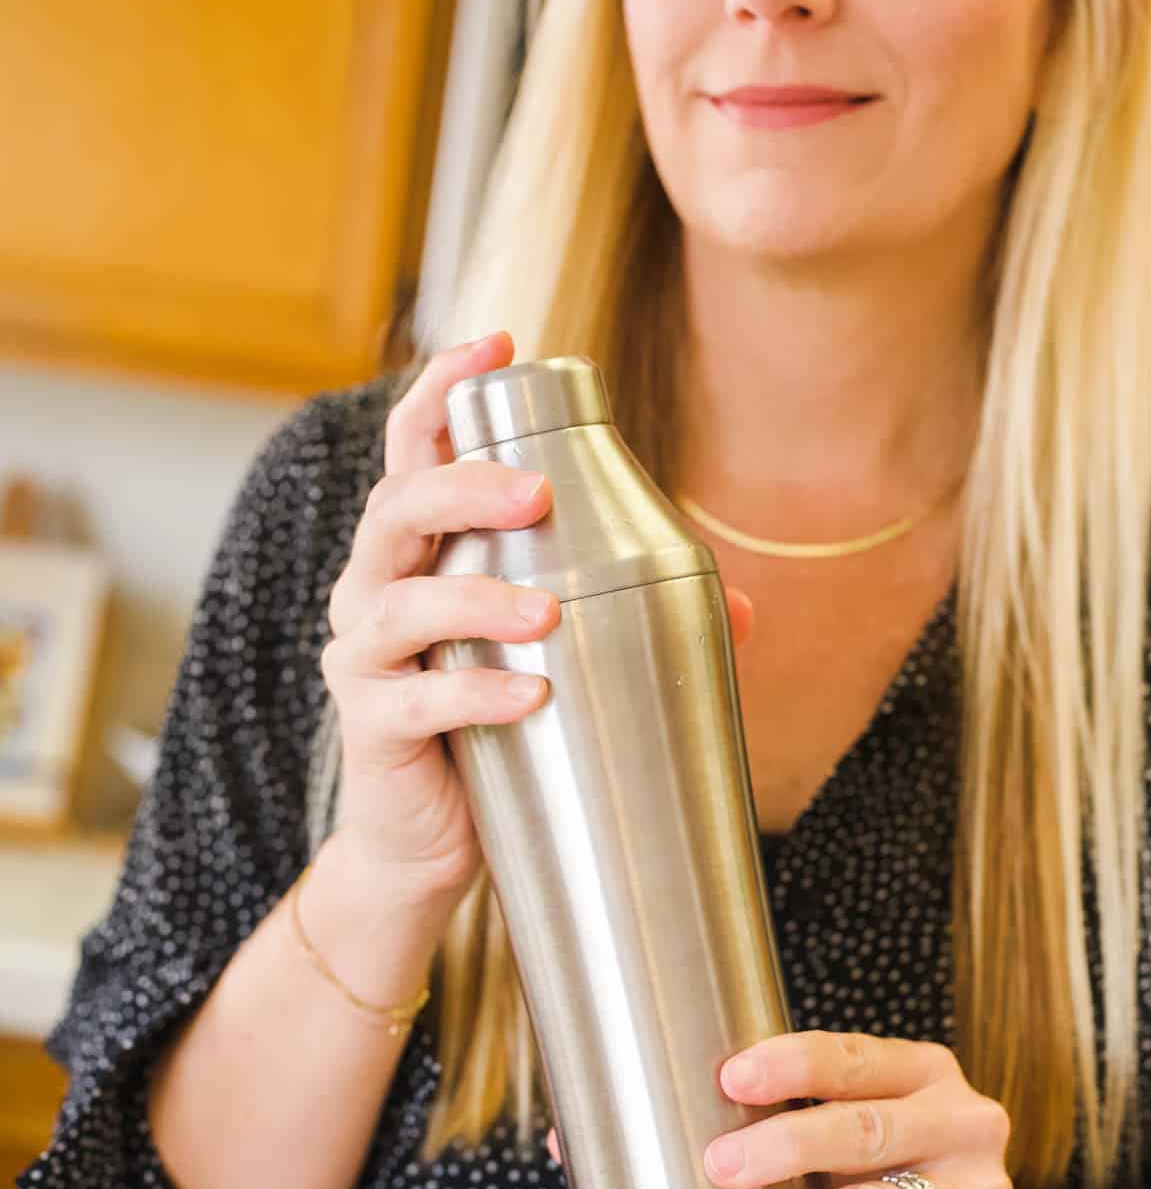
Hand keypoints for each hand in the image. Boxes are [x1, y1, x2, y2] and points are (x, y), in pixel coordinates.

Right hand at [323, 328, 755, 907]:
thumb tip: (748, 611)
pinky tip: (530, 694)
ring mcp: (364, 658)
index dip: (444, 387)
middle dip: (466, 487)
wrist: (431, 845)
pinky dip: (475, 693)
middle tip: (535, 494)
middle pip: (398, 505)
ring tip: (548, 614)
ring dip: (478, 599)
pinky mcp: (371, 728)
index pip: (416, 448)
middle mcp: (374, 589)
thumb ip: (639, 621)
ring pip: (403, 602)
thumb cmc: (495, 728)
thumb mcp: (560, 658)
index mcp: (418, 551)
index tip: (498, 343)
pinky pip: (416, 700)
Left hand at [549, 1032, 1012, 1188]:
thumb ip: (733, 1130)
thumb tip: (572, 1138)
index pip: (854, 1058)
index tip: (726, 1078)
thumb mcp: (822, 1146)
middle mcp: (960, 1127)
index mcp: (920, 1074)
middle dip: (785, 1146)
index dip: (791, 1065)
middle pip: (868, 1130)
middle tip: (716, 1166)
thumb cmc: (855, 1186)